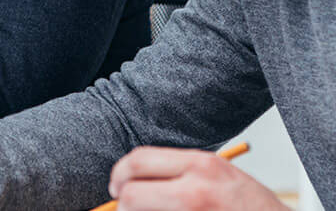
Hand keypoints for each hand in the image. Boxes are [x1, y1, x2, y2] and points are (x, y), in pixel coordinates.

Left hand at [108, 146, 289, 210]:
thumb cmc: (251, 208)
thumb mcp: (217, 175)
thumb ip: (177, 172)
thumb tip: (131, 180)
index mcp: (201, 165)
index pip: (139, 161)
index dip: (120, 173)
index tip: (116, 185)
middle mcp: (196, 192)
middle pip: (131, 194)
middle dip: (122, 204)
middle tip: (123, 207)